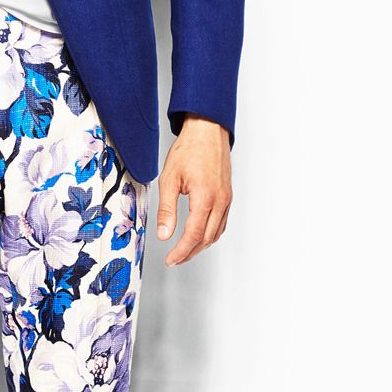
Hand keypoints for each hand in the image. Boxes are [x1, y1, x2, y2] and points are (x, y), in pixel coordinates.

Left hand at [154, 116, 231, 264]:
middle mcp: (220, 201)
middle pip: (206, 238)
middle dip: (190, 253)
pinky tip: (199, 235)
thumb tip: (164, 234)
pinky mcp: (228, 196)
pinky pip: (221, 223)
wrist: (207, 132)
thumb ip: (166, 209)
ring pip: (216, 233)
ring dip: (200, 246)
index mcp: (205, 197)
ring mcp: (226, 199)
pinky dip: (210, 234)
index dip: (181, 252)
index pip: (193, 235)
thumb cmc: (189, 150)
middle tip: (175, 259)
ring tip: (184, 251)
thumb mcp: (169, 179)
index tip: (171, 260)